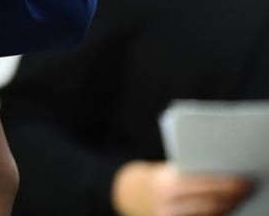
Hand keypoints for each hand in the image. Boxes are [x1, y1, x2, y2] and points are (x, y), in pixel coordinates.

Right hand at [112, 161, 252, 215]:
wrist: (135, 193)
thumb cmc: (161, 179)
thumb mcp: (170, 171)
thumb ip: (190, 172)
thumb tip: (223, 174)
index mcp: (167, 185)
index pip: (203, 184)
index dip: (226, 183)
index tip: (243, 181)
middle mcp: (169, 204)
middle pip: (210, 203)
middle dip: (231, 197)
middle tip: (245, 190)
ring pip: (209, 215)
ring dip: (226, 207)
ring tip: (236, 200)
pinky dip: (215, 215)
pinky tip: (222, 209)